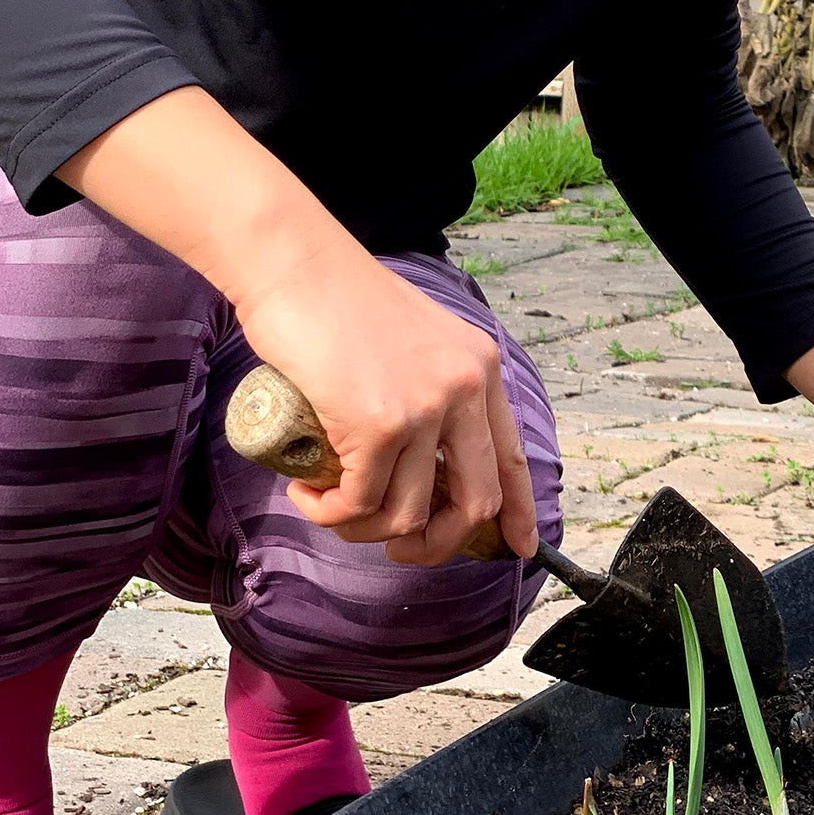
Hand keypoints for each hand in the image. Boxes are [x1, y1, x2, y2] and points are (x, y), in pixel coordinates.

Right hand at [236, 250, 539, 566]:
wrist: (296, 264)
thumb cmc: (339, 301)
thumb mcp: (413, 340)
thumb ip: (430, 388)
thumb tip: (423, 464)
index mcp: (480, 367)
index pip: (512, 456)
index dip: (518, 511)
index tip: (518, 548)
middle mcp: (465, 387)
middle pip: (474, 502)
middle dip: (437, 544)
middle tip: (397, 550)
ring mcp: (425, 406)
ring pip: (407, 514)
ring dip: (362, 528)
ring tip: (328, 503)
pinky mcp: (379, 422)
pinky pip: (358, 503)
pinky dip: (328, 513)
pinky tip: (306, 493)